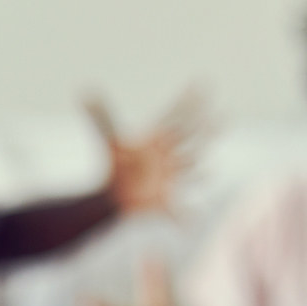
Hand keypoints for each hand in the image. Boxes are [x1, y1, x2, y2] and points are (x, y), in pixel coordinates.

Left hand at [86, 89, 208, 217]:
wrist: (117, 194)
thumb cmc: (118, 166)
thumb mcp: (108, 140)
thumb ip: (99, 116)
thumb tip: (83, 90)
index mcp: (158, 141)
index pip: (175, 116)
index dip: (186, 101)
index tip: (200, 83)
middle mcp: (169, 156)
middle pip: (189, 140)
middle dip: (205, 131)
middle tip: (223, 118)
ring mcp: (170, 177)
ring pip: (186, 172)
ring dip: (196, 174)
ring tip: (208, 172)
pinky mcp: (164, 199)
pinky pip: (177, 210)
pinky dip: (184, 216)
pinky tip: (193, 221)